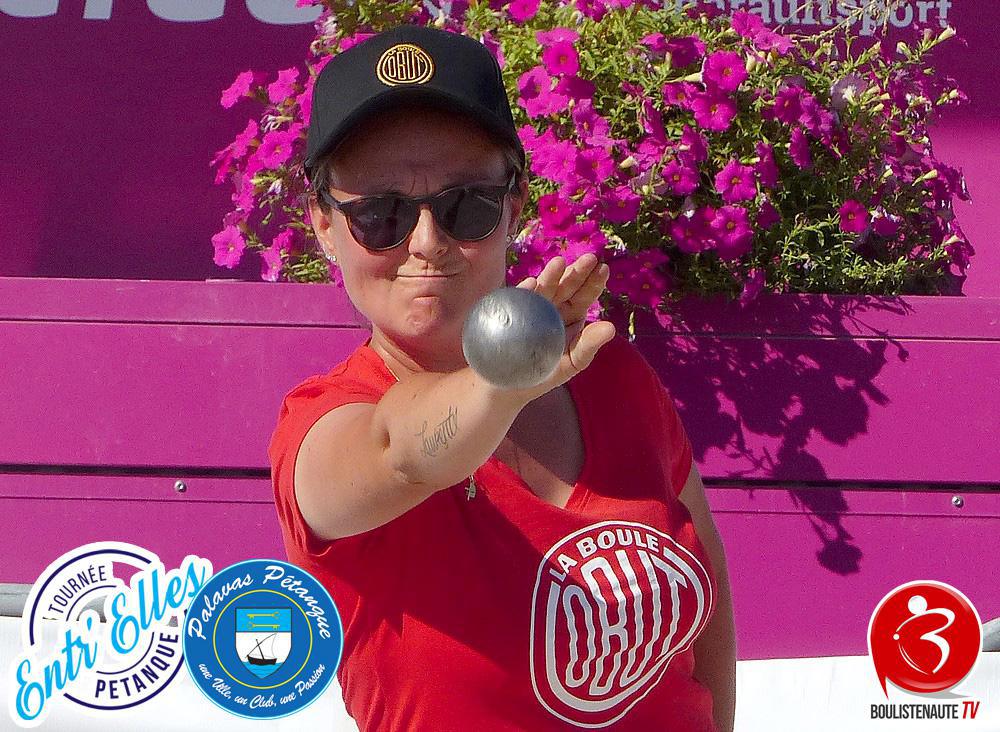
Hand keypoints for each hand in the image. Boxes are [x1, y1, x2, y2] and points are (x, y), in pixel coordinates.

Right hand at [514, 254, 615, 385]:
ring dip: (551, 275)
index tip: (603, 268)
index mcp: (571, 314)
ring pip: (543, 288)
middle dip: (576, 272)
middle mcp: (552, 306)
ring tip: (560, 262)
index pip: (584, 295)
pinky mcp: (509, 311)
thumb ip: (589, 344)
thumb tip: (611, 328)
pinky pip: (516, 299)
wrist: (509, 387)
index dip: (593, 282)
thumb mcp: (571, 361)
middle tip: (589, 258)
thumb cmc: (544, 373)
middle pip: (566, 286)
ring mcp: (530, 307)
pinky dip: (524, 291)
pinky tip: (531, 284)